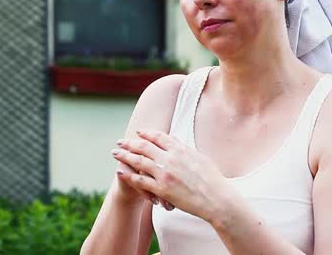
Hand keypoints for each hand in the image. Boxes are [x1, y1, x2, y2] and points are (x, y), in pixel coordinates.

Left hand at [111, 129, 229, 221]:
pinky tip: (120, 172)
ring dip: (124, 156)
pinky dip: (129, 176)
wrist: (216, 198)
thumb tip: (175, 140)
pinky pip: (140, 181)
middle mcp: (170, 158)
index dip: (146, 133)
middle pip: (144, 146)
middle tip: (120, 142)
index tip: (139, 132)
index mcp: (180, 149)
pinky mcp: (161, 189)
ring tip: (115, 153)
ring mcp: (164, 173)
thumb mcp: (200, 157)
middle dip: (130, 143)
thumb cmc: (212, 179)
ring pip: (138, 161)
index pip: (159, 136)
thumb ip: (185, 148)